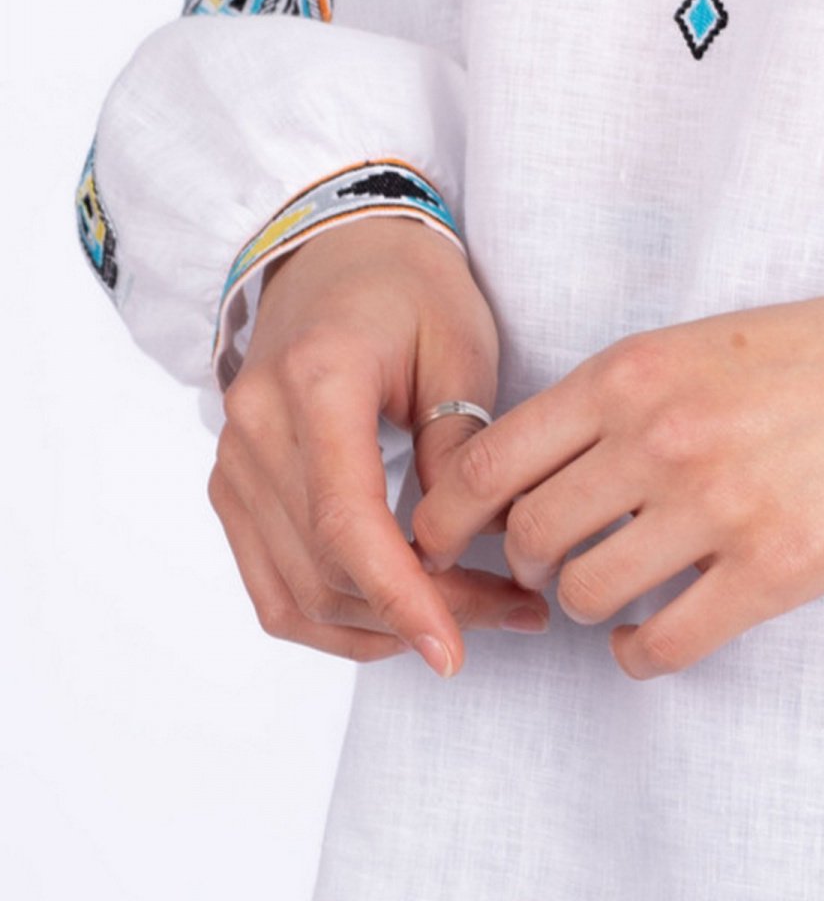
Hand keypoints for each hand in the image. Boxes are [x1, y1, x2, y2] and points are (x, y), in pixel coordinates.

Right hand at [211, 216, 544, 671]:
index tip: (455, 650)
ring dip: (381, 630)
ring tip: (472, 618)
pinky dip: (339, 617)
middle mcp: (256, 428)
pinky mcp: (235, 489)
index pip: (345, 521)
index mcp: (317, 383)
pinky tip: (408, 612)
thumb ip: (461, 446)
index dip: (402, 598)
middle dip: (418, 616)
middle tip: (512, 613)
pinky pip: (275, 586)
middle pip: (324, 571)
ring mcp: (234, 464)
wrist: (334, 250)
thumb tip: (473, 548)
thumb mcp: (461, 347)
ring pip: (294, 596)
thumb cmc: (409, 287)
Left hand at [409, 281, 823, 676]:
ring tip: (615, 591)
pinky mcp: (770, 571)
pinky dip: (638, 654)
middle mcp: (659, 440)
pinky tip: (652, 635)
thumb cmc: (814, 358)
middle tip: (550, 566)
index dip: (448, 517)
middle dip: (525, 565)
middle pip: (529, 537)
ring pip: (586, 596)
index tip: (446, 539)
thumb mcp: (693, 348)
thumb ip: (609, 403)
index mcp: (630, 375)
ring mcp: (714, 508)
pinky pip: (660, 645)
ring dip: (586, 607)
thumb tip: (525, 477)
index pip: (488, 463)